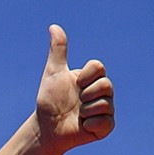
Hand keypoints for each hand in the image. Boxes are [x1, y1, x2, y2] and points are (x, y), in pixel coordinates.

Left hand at [32, 25, 113, 154]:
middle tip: (77, 101)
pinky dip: (91, 124)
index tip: (75, 83)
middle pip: (106, 85)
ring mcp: (105, 110)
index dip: (87, 75)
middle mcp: (101, 92)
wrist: (47, 127)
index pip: (99, 67)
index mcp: (91, 78)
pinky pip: (106, 122)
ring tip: (78, 114)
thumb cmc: (50, 100)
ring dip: (87, 110)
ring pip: (106, 104)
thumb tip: (54, 27)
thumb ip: (58, 51)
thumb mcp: (53, 73)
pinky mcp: (105, 127)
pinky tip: (83, 125)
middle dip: (87, 94)